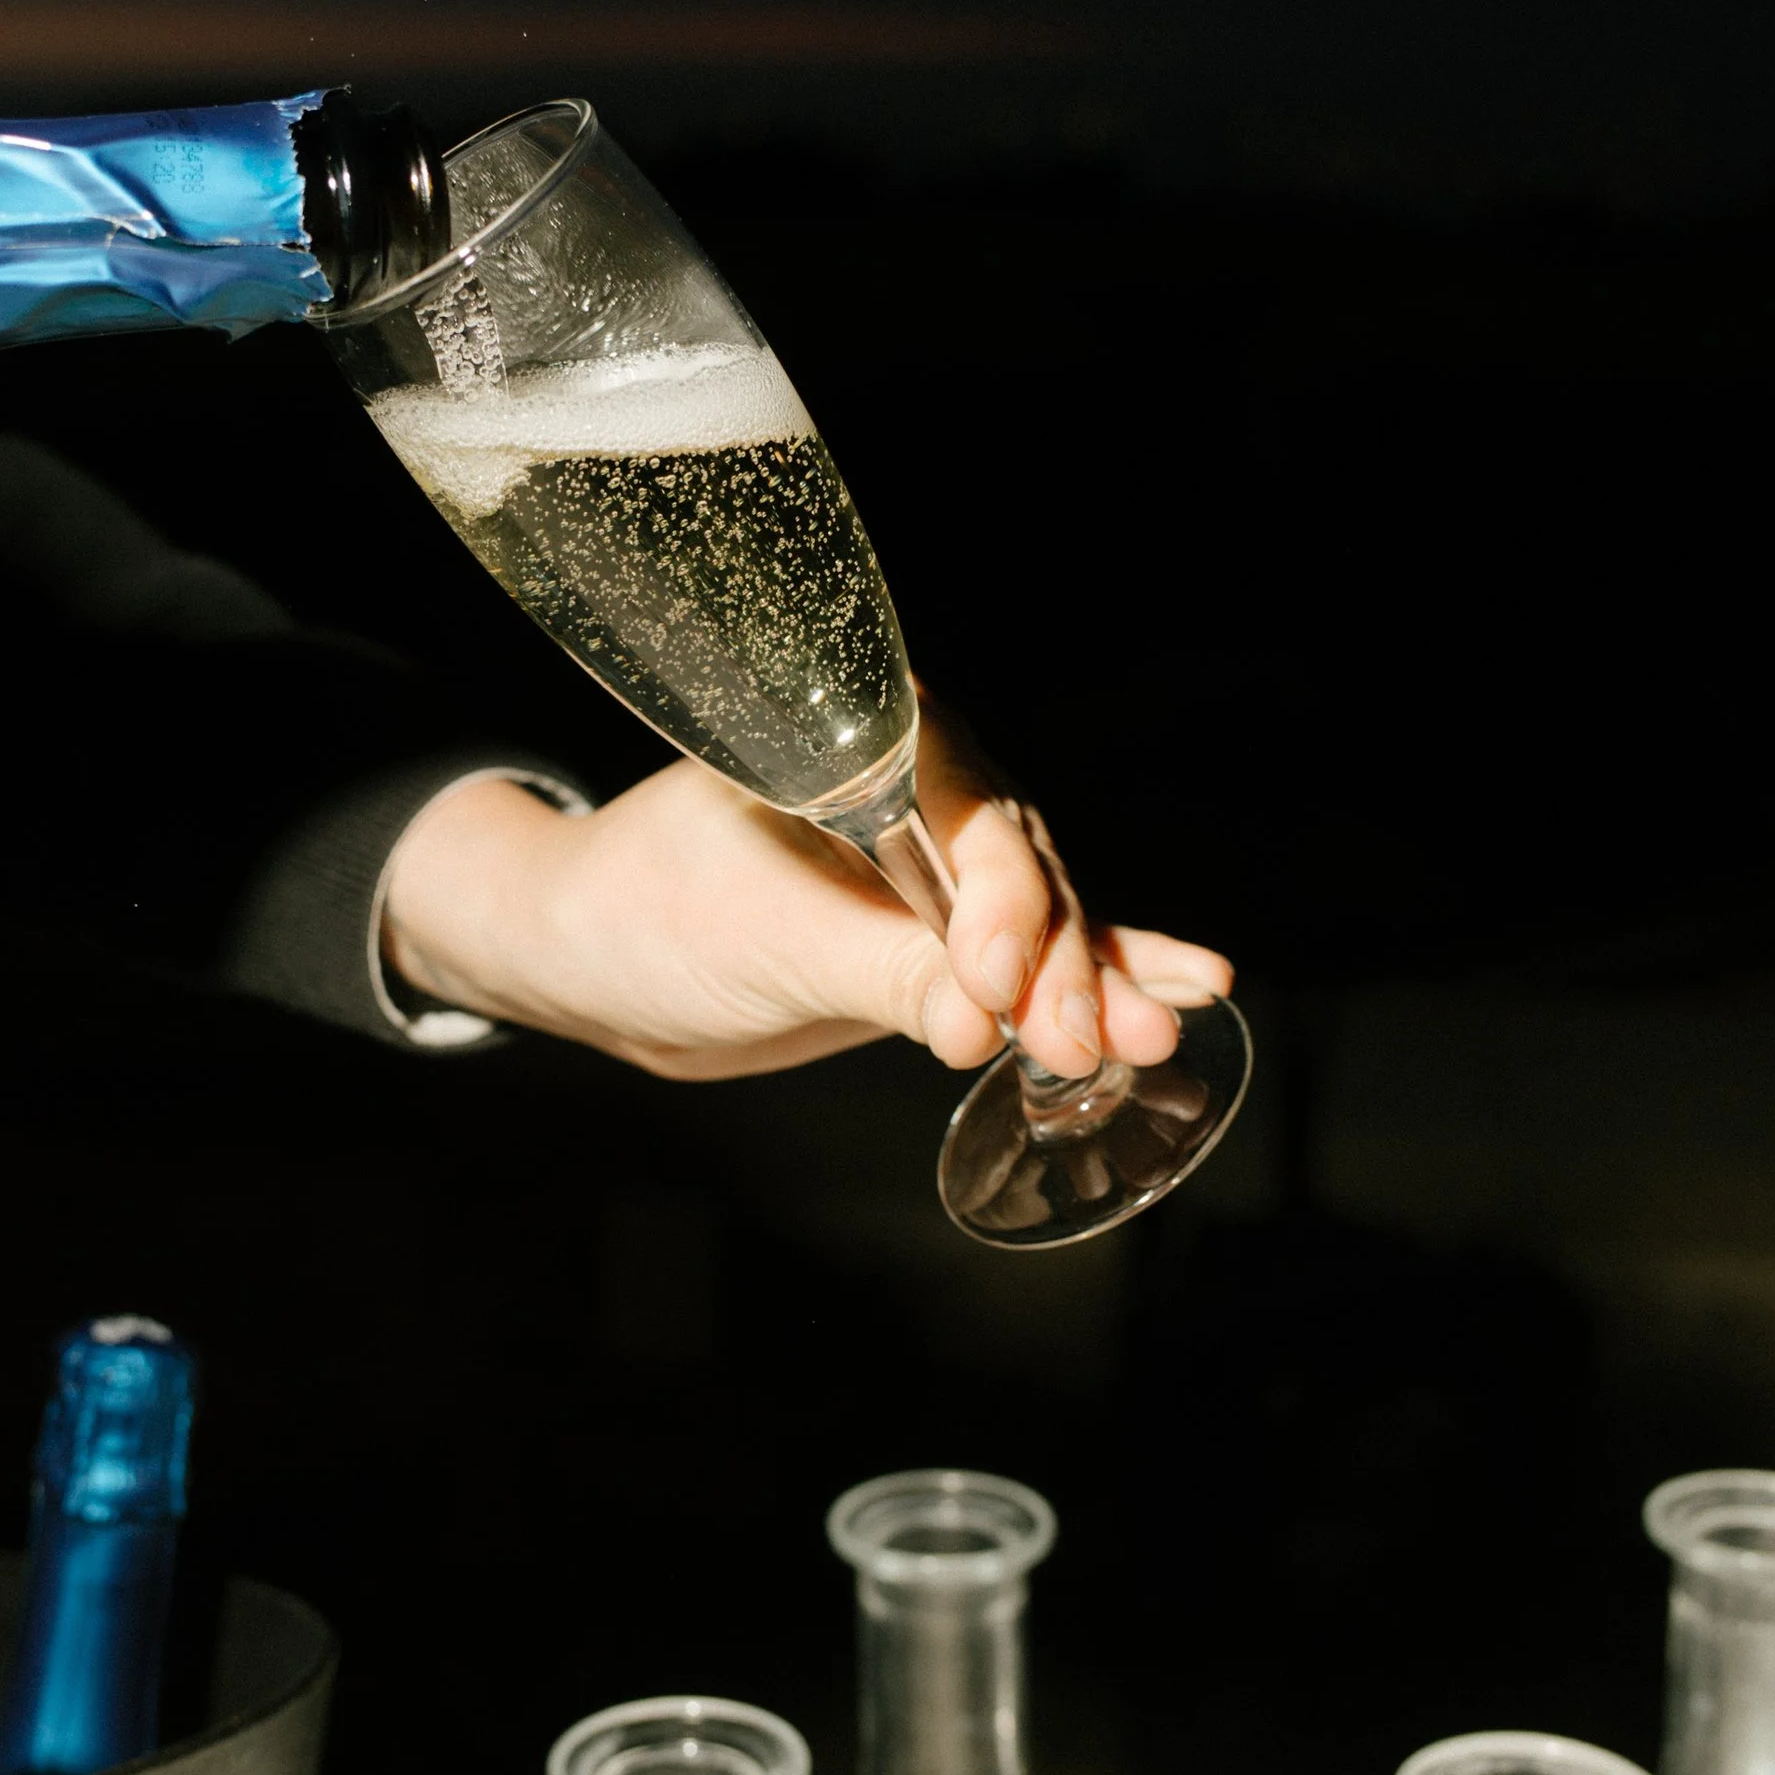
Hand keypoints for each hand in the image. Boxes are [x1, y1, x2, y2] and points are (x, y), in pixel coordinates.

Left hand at [380, 706, 1231, 1084]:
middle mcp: (915, 780)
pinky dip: (1098, 972)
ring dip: (1096, 980)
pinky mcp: (936, 932)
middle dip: (1061, 962)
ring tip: (1148, 1034)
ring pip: (1040, 919)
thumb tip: (985, 1020)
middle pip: (1021, 870)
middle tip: (1081, 1041)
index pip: (969, 812)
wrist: (594, 958)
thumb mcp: (763, 940)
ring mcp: (933, 858)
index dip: (997, 904)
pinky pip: (1033, 952)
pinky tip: (1181, 991)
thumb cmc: (647, 912)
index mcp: (863, 733)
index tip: (989, 988)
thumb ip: (878, 970)